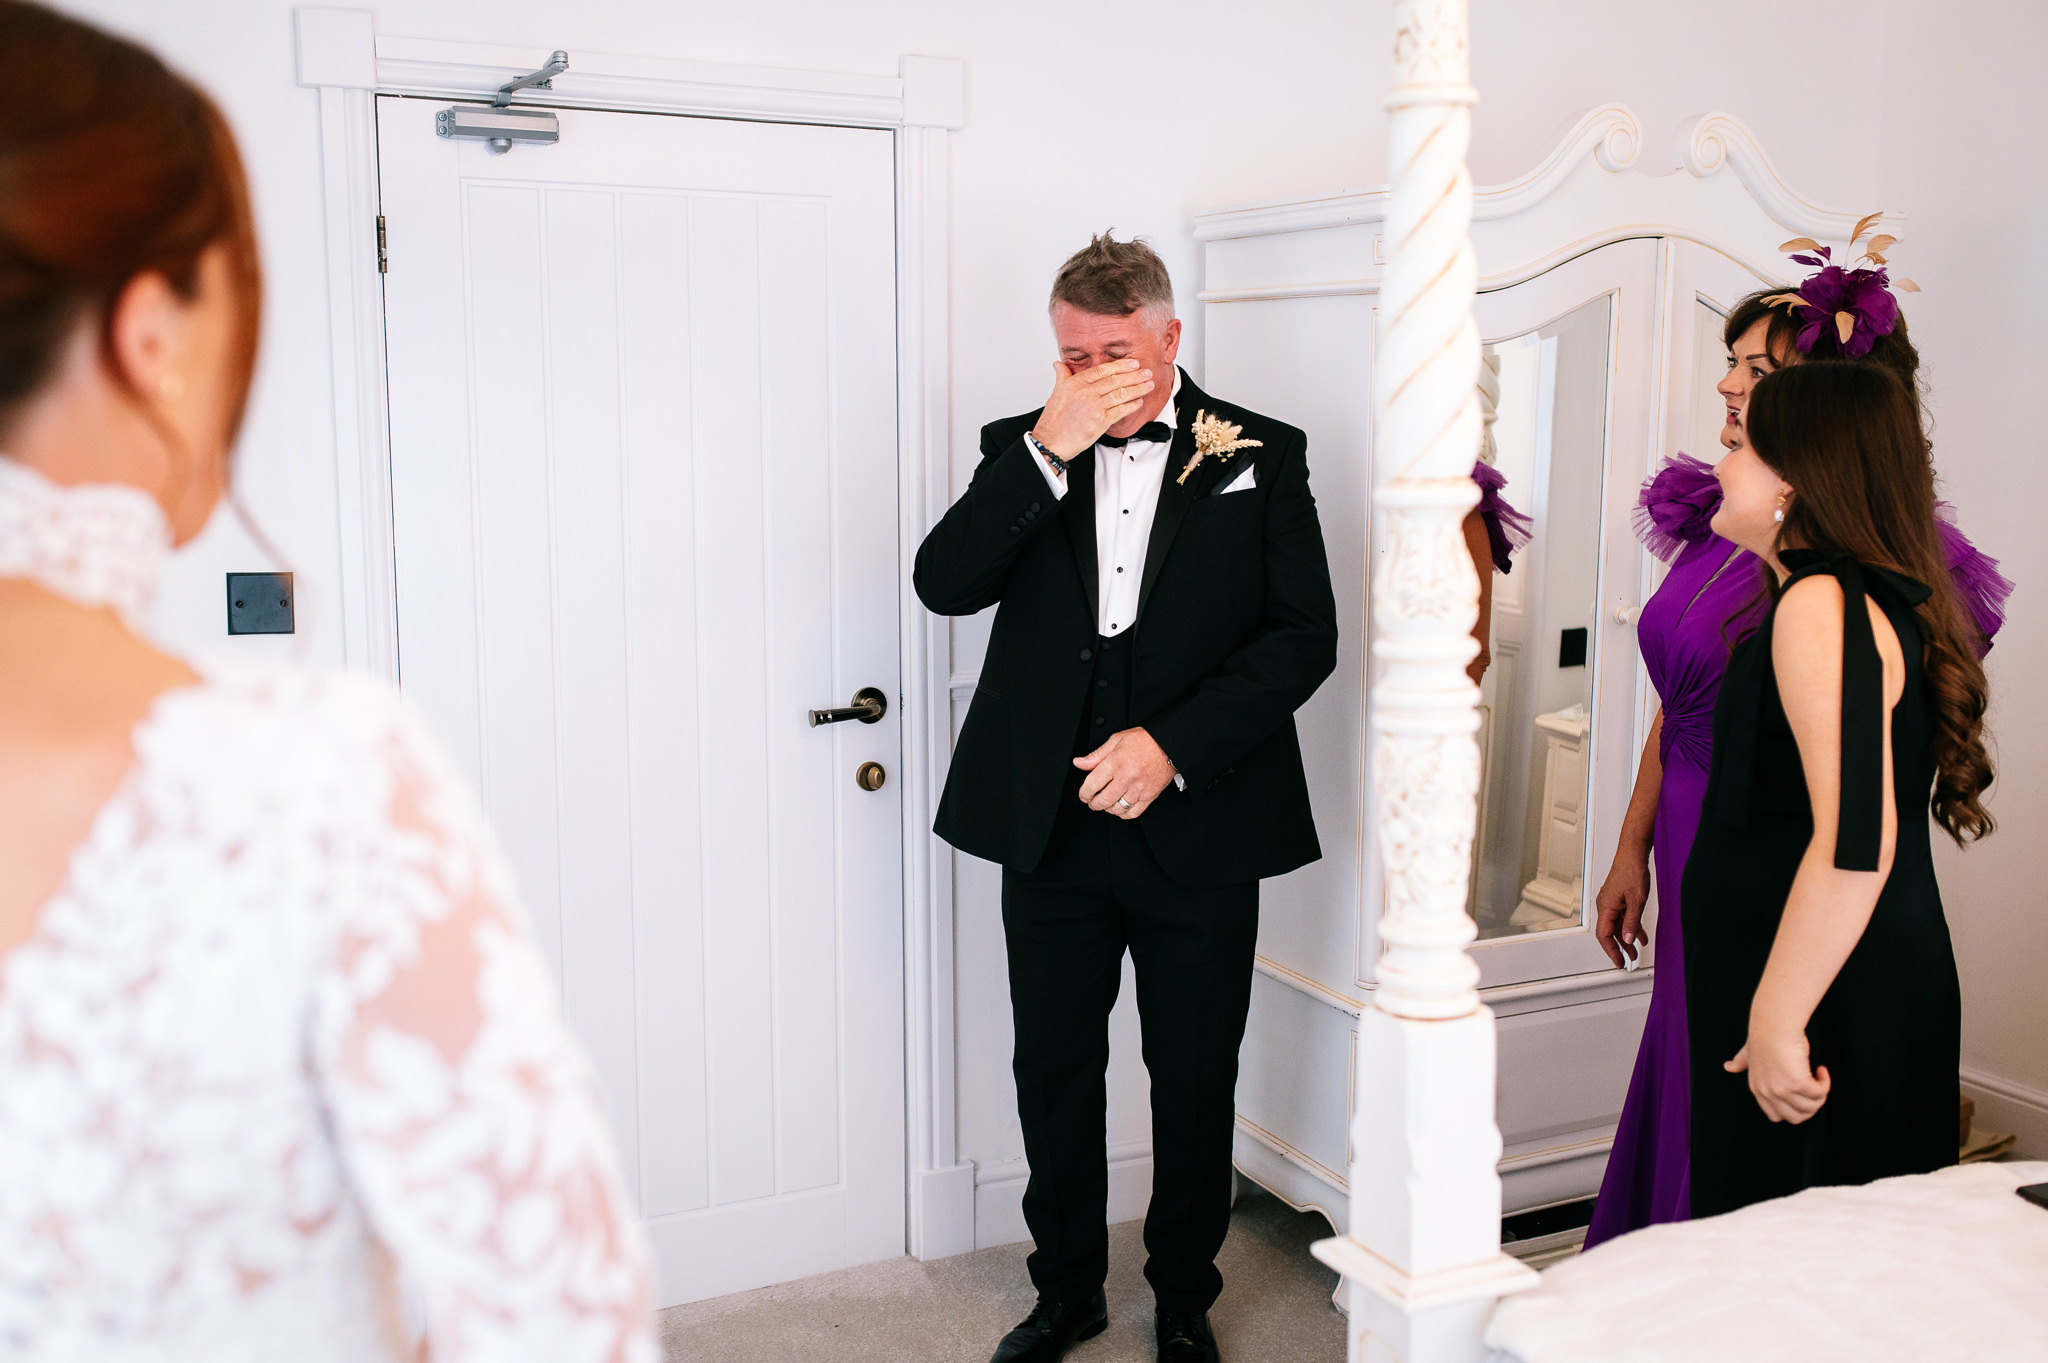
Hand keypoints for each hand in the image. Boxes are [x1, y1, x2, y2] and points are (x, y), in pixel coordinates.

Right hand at [1031, 358, 1153, 460]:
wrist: (1052, 440)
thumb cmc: (1054, 419)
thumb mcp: (1057, 392)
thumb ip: (1062, 376)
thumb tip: (1059, 364)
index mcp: (1076, 383)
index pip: (1103, 370)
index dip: (1121, 366)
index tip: (1133, 363)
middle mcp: (1086, 392)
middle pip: (1115, 380)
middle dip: (1134, 376)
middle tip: (1147, 372)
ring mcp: (1094, 407)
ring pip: (1121, 394)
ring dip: (1137, 389)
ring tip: (1148, 385)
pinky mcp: (1100, 422)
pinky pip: (1120, 411)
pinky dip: (1131, 406)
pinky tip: (1139, 402)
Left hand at [1074, 726, 1175, 818]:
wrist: (1169, 744)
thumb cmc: (1144, 740)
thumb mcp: (1116, 741)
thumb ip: (1096, 755)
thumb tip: (1079, 763)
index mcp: (1115, 763)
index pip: (1092, 784)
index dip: (1084, 793)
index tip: (1083, 795)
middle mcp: (1126, 777)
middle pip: (1103, 800)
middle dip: (1094, 804)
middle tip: (1092, 802)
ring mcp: (1139, 788)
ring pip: (1117, 808)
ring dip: (1108, 809)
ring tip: (1106, 804)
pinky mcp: (1150, 795)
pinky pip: (1133, 812)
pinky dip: (1124, 814)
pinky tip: (1120, 808)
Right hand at [1593, 844, 1649, 968]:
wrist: (1633, 854)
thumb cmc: (1632, 872)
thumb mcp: (1636, 901)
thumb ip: (1631, 922)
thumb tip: (1627, 939)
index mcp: (1605, 908)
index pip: (1604, 936)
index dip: (1612, 951)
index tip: (1619, 962)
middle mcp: (1605, 906)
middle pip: (1610, 933)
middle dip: (1620, 948)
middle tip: (1629, 961)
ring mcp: (1611, 902)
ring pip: (1617, 926)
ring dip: (1627, 939)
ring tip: (1636, 951)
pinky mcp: (1618, 899)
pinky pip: (1622, 917)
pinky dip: (1631, 927)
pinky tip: (1640, 934)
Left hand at [1725, 1031, 1830, 1123]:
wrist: (1774, 1022)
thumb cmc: (1764, 1033)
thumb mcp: (1749, 1051)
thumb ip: (1741, 1061)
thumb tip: (1728, 1066)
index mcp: (1757, 1088)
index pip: (1776, 1116)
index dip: (1792, 1109)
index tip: (1800, 1093)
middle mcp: (1768, 1092)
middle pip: (1796, 1117)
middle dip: (1810, 1106)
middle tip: (1815, 1088)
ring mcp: (1782, 1090)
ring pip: (1810, 1108)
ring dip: (1820, 1094)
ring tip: (1818, 1076)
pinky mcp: (1797, 1083)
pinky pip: (1819, 1093)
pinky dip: (1825, 1083)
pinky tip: (1821, 1070)